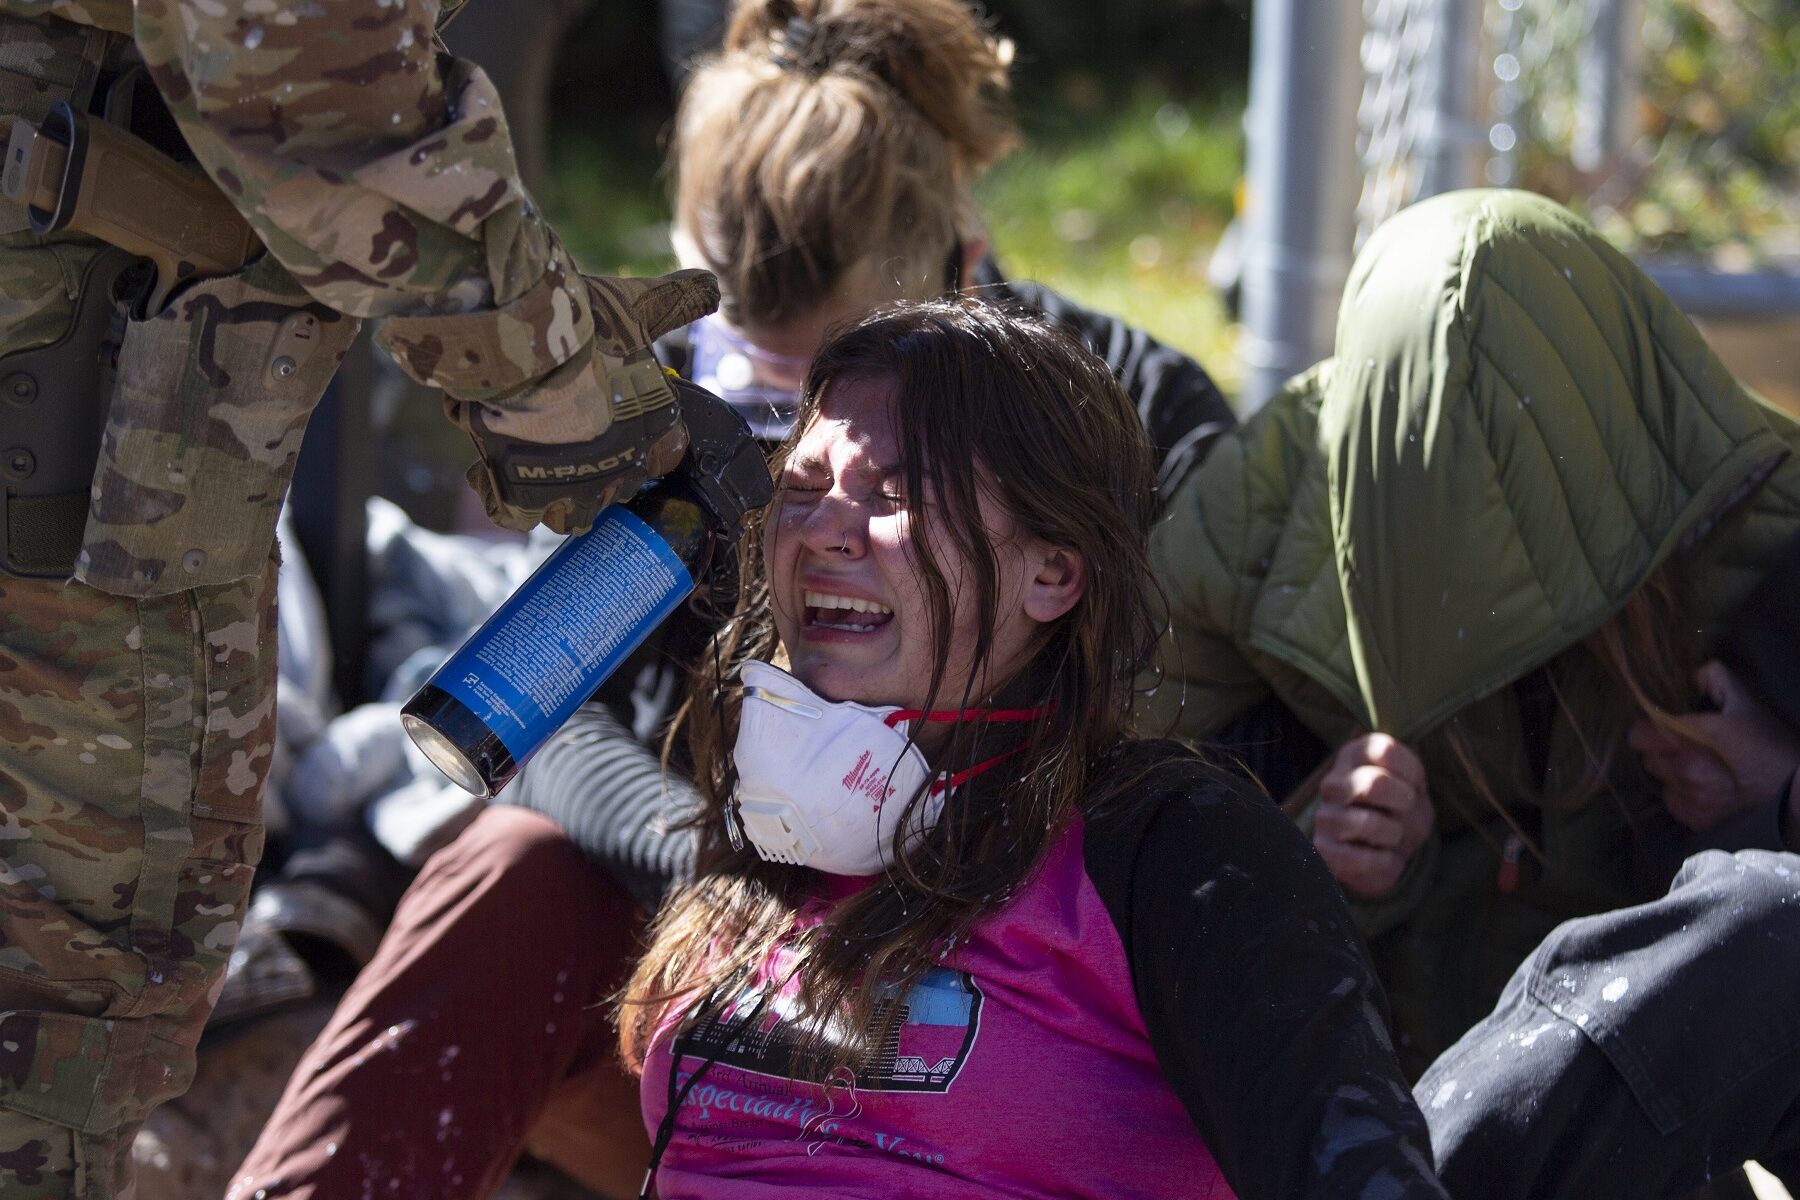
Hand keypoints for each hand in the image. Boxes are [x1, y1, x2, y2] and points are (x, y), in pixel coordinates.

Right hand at [452, 268, 719, 533]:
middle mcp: (621, 468)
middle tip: (564, 431)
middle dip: (593, 465)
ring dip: (555, 491)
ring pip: (569, 511)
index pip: (663, 454)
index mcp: (657, 429)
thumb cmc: (584, 319)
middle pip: (613, 485)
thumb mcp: (639, 302)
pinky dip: (507, 499)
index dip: (640, 439)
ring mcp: (572, 488)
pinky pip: (517, 516)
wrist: (522, 338)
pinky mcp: (521, 494)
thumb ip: (676, 300)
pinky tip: (496, 471)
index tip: (613, 416)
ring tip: (533, 458)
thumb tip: (710, 287)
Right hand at [1313, 734, 1434, 898]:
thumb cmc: (1401, 809)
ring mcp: (1324, 817)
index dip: (1411, 773)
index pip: (1385, 751)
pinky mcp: (1323, 850)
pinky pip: (1360, 858)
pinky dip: (1384, 861)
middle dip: (1404, 802)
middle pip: (1374, 784)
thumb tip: (1385, 784)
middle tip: (1405, 811)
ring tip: (1392, 835)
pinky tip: (1384, 856)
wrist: (1390, 848)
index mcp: (1354, 755)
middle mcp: (1333, 783)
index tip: (1413, 786)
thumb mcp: (1415, 785)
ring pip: (1368, 823)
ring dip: (1393, 834)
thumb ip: (1409, 774)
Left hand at [1629, 660, 1799, 832]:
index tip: (1659, 726)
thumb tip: (1692, 674)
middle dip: (1661, 750)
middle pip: (1648, 758)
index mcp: (1695, 738)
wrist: (1795, 790)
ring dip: (1672, 773)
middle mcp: (1688, 770)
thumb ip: (1716, 679)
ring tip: (1699, 768)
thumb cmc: (1769, 743)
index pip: (1641, 735)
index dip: (1647, 728)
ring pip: (1660, 780)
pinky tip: (1704, 788)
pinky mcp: (1697, 819)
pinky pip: (1674, 802)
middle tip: (1686, 747)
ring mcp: (1692, 798)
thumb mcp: (1746, 703)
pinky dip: (1682, 795)